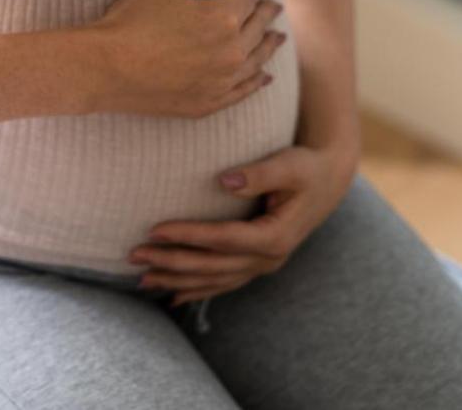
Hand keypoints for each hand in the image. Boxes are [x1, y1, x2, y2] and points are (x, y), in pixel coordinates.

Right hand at [89, 0, 285, 117]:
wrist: (105, 69)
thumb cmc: (129, 19)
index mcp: (224, 18)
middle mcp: (232, 52)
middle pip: (259, 26)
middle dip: (267, 12)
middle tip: (273, 6)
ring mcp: (223, 82)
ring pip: (258, 59)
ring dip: (270, 44)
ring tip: (278, 37)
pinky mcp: (209, 104)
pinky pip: (244, 91)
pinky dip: (258, 80)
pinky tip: (264, 75)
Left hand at [128, 143, 356, 303]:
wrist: (327, 180)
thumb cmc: (306, 167)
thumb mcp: (289, 165)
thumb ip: (259, 173)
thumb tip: (226, 180)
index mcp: (275, 237)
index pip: (223, 239)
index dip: (188, 235)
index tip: (155, 229)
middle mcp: (269, 259)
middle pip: (212, 266)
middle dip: (171, 262)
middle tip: (134, 254)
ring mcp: (263, 266)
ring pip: (214, 280)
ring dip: (177, 280)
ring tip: (141, 279)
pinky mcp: (257, 264)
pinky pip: (223, 283)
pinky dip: (197, 290)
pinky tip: (172, 296)